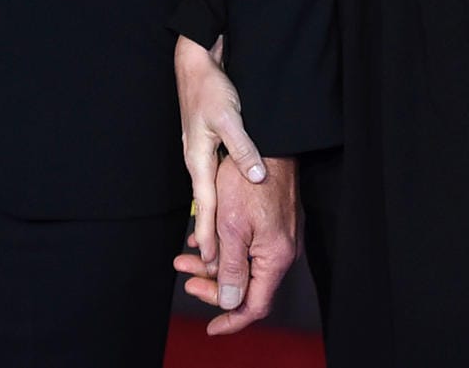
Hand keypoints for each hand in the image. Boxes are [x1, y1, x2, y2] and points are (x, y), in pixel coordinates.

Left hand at [173, 153, 299, 333]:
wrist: (269, 142)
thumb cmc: (248, 181)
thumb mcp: (231, 227)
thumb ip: (230, 269)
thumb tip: (228, 303)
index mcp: (275, 257)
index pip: (255, 305)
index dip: (231, 319)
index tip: (212, 326)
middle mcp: (283, 251)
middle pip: (248, 285)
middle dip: (213, 285)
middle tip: (186, 278)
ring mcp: (280, 236)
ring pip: (245, 263)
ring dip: (214, 263)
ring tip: (185, 255)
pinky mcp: (275, 222)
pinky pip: (249, 246)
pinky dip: (226, 246)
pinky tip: (203, 238)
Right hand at [174, 35, 266, 274]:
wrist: (196, 66)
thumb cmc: (210, 89)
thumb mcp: (230, 117)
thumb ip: (243, 148)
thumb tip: (256, 177)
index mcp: (198, 159)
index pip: (206, 204)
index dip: (209, 233)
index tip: (210, 260)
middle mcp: (196, 161)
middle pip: (204, 205)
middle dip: (207, 235)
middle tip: (211, 267)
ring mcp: (200, 154)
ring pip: (207, 195)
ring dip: (210, 221)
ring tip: (213, 249)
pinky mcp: (205, 146)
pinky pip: (209, 182)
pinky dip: (213, 202)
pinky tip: (219, 210)